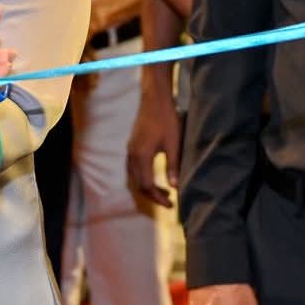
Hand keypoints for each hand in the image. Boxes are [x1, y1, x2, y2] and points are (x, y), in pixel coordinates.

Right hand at [126, 89, 182, 207]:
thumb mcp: (173, 144)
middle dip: (152, 196)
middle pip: (138, 184)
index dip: (158, 198)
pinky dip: (142, 177)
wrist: (154, 100)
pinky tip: (153, 176)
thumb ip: (173, 166)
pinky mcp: (131, 146)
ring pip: (134, 177)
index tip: (171, 204)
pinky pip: (133, 169)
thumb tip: (174, 186)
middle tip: (168, 201)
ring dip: (146, 187)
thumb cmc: (166, 120)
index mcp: (142, 156)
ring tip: (163, 191)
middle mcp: (132, 155)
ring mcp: (130, 150)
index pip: (147, 185)